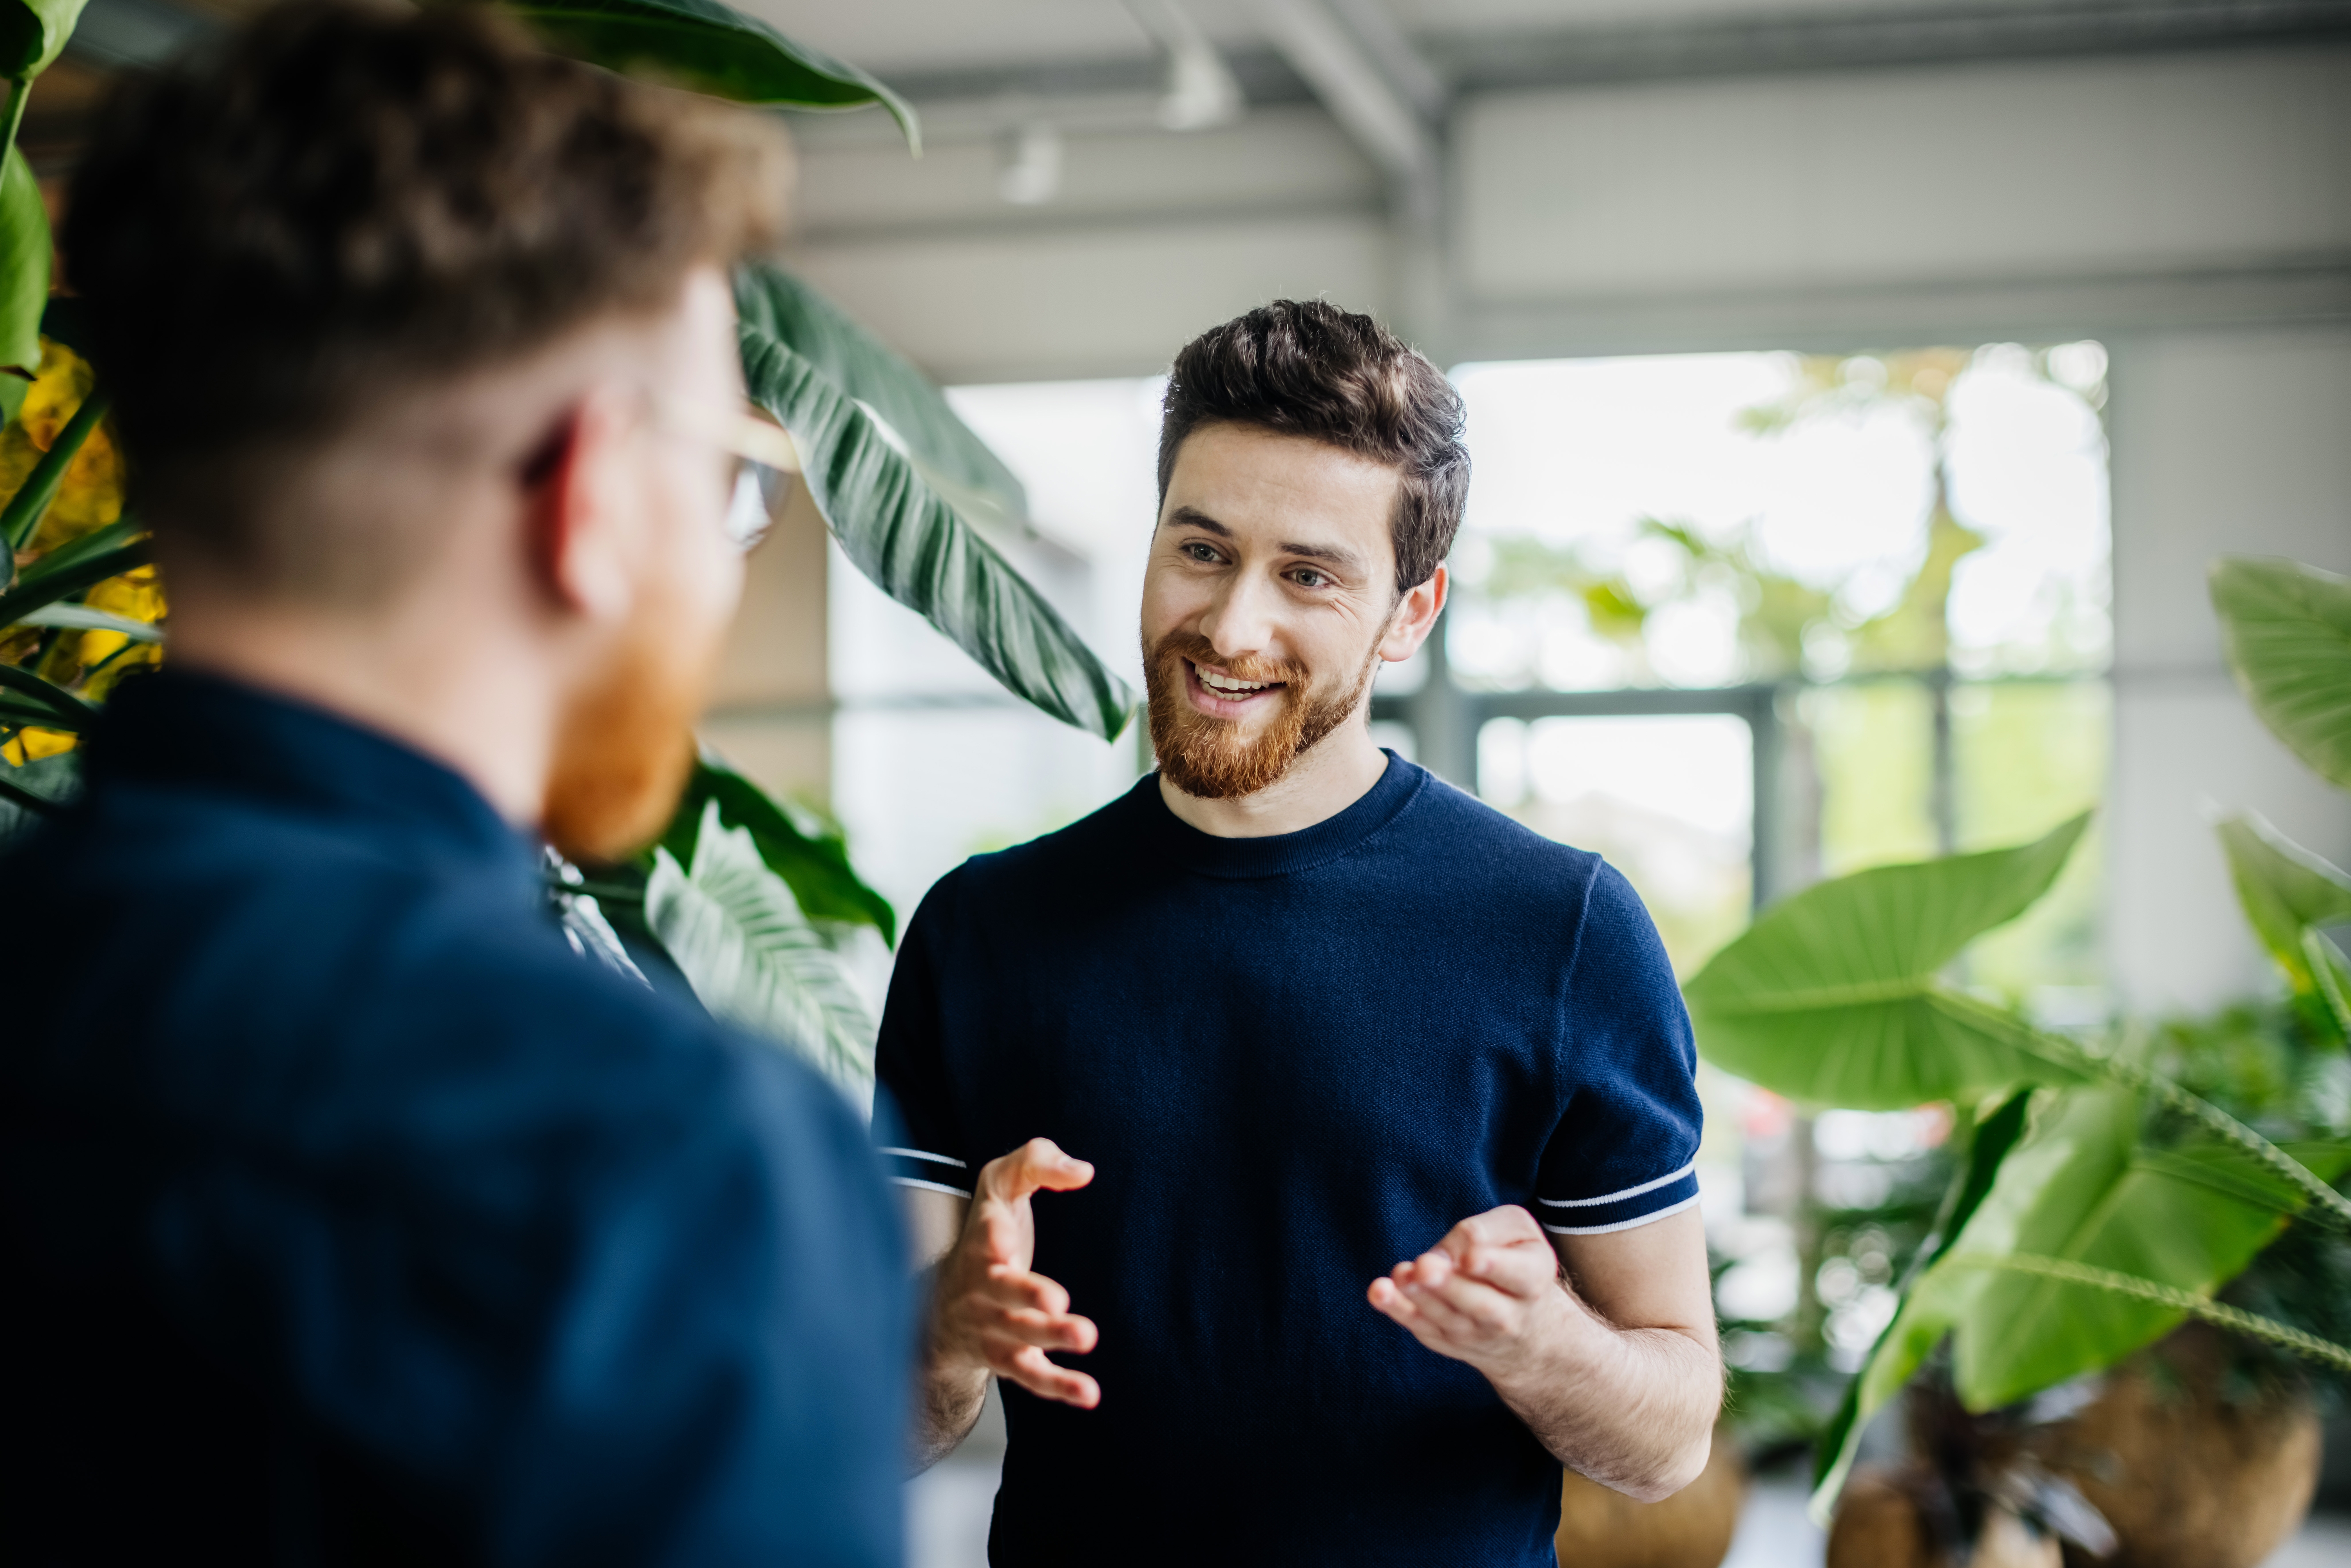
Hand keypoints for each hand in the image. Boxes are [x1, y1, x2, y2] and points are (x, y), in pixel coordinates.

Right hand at [929, 1138, 1100, 1407]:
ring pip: (1016, 1335)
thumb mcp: (1001, 1183)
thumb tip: (1083, 1172)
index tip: (1003, 1239)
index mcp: (983, 1238)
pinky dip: (1058, 1386)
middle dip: (1026, 1293)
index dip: (992, 1235)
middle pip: (1001, 1290)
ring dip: (1050, 1338)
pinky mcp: (1008, 1359)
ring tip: (1086, 1335)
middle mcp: (983, 1285)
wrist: (945, 1300)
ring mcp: (993, 1326)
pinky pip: (1030, 1375)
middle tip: (1056, 1299)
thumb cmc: (990, 1232)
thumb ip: (1037, 1162)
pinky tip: (1090, 1393)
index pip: (984, 1232)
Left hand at [1367, 1205, 1578, 1378]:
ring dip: (1420, 1298)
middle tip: (1425, 1266)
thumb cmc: (1516, 1262)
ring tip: (1401, 1275)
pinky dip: (1399, 1312)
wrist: (1526, 1329)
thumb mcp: (1518, 1233)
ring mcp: (1476, 1335)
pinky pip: (1422, 1328)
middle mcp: (1509, 1317)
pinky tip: (1380, 1293)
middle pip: (1482, 1305)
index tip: (1472, 1257)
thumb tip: (1452, 1251)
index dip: (1495, 1266)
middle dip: (1450, 1286)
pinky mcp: (1447, 1341)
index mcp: (1532, 1281)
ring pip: (1448, 1320)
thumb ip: (1487, 1231)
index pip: (1521, 1276)